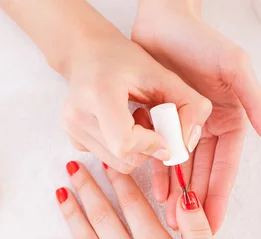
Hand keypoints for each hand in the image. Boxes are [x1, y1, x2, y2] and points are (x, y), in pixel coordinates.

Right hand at [0, 0, 210, 173]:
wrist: (86, 53)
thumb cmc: (125, 61)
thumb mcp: (163, 75)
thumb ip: (189, 105)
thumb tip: (186, 145)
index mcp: (99, 92)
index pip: (125, 142)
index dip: (151, 144)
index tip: (164, 133)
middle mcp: (78, 113)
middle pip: (124, 158)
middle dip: (148, 148)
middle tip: (151, 121)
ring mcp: (71, 128)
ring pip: (118, 164)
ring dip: (136, 150)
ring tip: (136, 122)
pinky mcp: (71, 138)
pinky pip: (107, 160)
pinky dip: (122, 149)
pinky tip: (122, 125)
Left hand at [132, 3, 260, 232]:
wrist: (163, 20)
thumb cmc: (203, 41)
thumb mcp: (236, 69)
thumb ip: (256, 105)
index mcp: (230, 122)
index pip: (226, 169)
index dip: (220, 198)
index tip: (215, 226)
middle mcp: (207, 129)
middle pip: (202, 175)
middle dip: (195, 203)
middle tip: (187, 233)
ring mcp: (182, 128)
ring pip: (180, 169)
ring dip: (176, 194)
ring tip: (169, 220)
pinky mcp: (158, 122)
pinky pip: (157, 153)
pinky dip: (156, 173)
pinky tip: (153, 192)